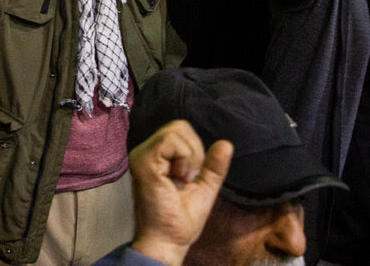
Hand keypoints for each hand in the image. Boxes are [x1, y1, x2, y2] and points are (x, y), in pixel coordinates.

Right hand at [129, 120, 232, 265]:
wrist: (168, 242)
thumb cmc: (181, 220)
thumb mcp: (203, 189)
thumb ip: (213, 166)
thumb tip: (226, 143)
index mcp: (156, 155)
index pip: (180, 130)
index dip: (194, 150)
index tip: (189, 178)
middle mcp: (145, 150)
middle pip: (180, 126)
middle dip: (194, 152)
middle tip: (186, 179)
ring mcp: (142, 154)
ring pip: (176, 131)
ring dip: (189, 157)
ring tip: (180, 179)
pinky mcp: (144, 161)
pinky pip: (171, 141)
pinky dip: (183, 158)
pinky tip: (176, 178)